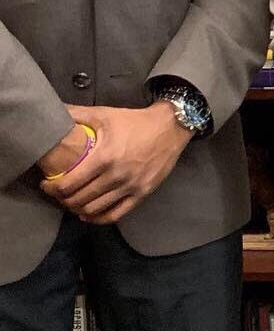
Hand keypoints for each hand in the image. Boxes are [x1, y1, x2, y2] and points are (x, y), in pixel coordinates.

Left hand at [41, 104, 189, 223]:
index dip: (52, 188)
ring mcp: (131, 186)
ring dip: (78, 209)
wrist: (171, 127)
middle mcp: (117, 175)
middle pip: (79, 199)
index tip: (46, 185)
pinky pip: (117, 214)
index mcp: (104, 157)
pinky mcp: (143, 193)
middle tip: (57, 194)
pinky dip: (99, 218)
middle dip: (62, 199)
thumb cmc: (134, 121)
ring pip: (95, 210)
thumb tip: (52, 111)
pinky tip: (89, 215)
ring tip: (72, 202)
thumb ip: (76, 114)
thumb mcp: (104, 114)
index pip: (69, 183)